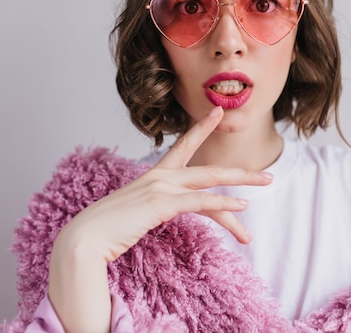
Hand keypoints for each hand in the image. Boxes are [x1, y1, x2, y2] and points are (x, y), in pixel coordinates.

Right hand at [48, 106, 272, 332]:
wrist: (83, 239)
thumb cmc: (107, 229)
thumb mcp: (135, 214)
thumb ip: (152, 208)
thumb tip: (160, 212)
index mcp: (153, 176)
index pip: (183, 147)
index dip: (201, 128)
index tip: (216, 112)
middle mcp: (160, 177)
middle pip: (208, 170)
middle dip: (241, 172)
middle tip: (267, 176)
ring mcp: (160, 188)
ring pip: (210, 181)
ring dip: (242, 184)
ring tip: (266, 185)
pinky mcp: (160, 203)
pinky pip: (199, 202)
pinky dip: (222, 204)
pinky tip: (241, 209)